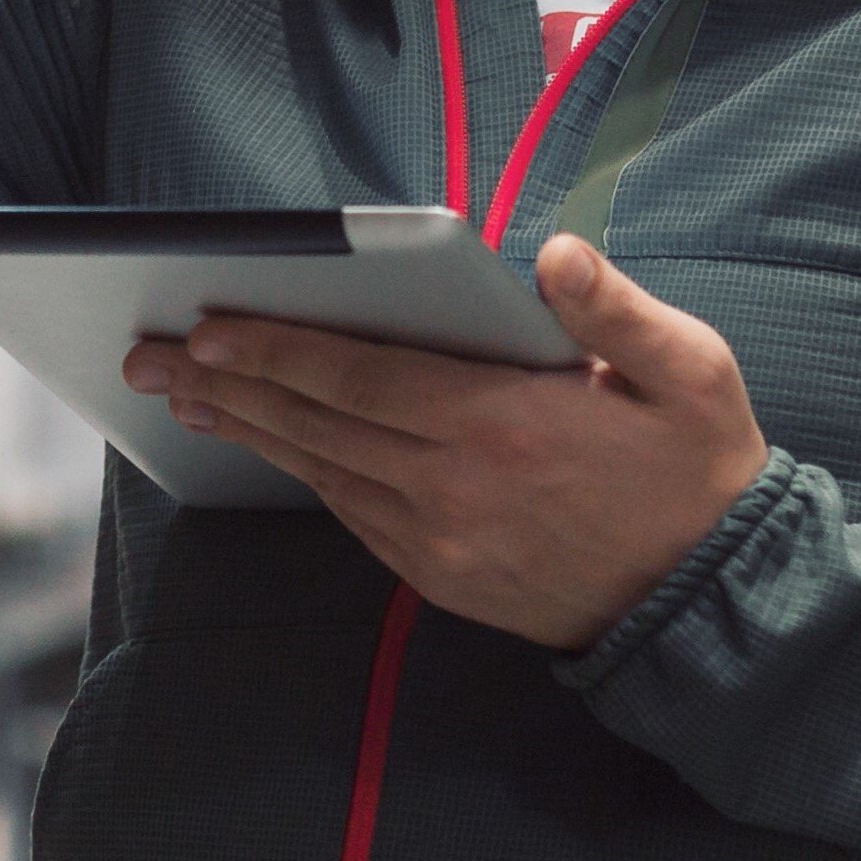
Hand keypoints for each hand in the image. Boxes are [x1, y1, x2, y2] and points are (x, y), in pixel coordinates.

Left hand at [122, 234, 767, 650]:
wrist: (712, 605)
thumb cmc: (696, 471)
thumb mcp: (691, 376)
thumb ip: (618, 313)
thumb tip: (558, 255)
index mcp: (502, 424)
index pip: (359, 377)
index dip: (276, 348)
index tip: (208, 323)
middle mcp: (454, 486)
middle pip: (315, 423)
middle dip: (224, 382)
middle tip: (148, 354)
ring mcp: (440, 540)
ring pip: (320, 470)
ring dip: (245, 427)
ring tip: (180, 393)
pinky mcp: (439, 576)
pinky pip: (351, 513)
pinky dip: (300, 472)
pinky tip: (265, 442)